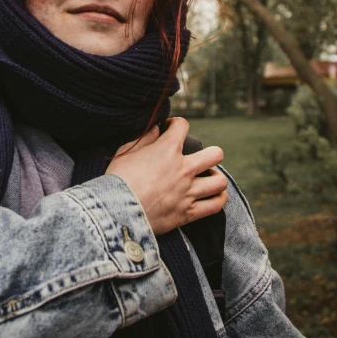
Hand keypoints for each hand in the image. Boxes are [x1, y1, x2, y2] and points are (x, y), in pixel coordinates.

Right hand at [106, 118, 227, 235]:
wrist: (117, 211)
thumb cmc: (118, 179)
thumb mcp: (126, 152)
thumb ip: (144, 138)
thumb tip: (156, 129)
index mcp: (167, 149)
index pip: (182, 126)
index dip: (176, 124)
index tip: (170, 130)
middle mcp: (184, 169)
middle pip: (215, 154)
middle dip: (210, 153)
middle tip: (199, 159)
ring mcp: (188, 192)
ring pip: (219, 181)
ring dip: (215, 178)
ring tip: (207, 179)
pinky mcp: (188, 213)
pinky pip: (215, 206)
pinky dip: (217, 200)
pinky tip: (211, 197)